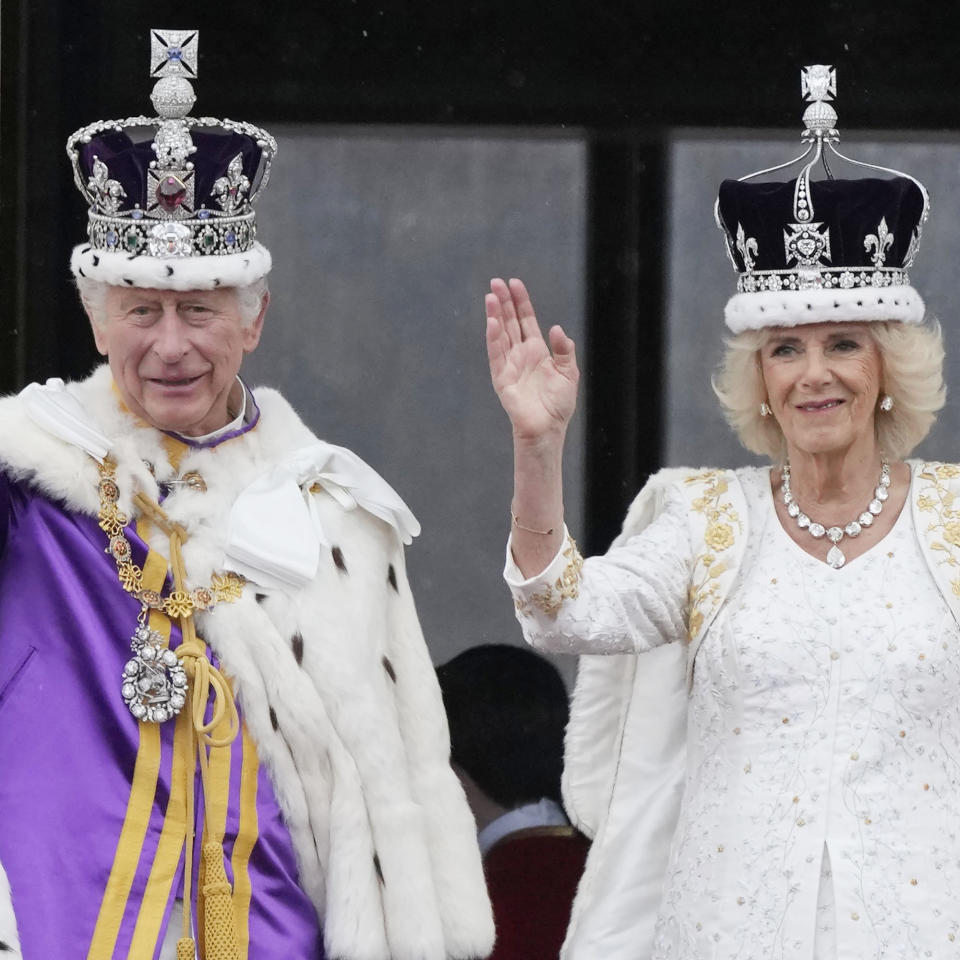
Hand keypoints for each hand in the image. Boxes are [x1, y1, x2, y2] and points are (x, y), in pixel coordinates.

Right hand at [485, 278, 578, 442]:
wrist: (548, 428)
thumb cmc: (558, 405)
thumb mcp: (569, 373)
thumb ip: (564, 350)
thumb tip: (555, 328)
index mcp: (537, 351)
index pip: (526, 320)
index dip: (521, 302)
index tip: (515, 283)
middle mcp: (521, 354)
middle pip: (510, 322)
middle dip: (504, 302)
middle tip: (496, 282)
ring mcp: (509, 365)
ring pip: (500, 334)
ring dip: (495, 315)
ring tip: (491, 296)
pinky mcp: (502, 378)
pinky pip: (496, 355)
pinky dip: (494, 338)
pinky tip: (492, 322)